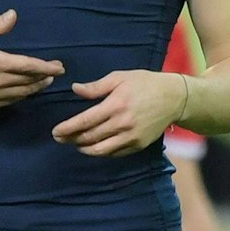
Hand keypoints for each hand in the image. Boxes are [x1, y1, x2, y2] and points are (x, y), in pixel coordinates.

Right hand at [0, 10, 64, 109]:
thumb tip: (13, 15)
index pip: (28, 66)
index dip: (46, 67)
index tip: (59, 67)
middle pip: (28, 81)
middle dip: (44, 78)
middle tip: (54, 73)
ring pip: (20, 94)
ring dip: (35, 89)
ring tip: (44, 83)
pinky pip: (8, 102)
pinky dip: (20, 97)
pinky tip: (24, 92)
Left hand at [52, 70, 184, 156]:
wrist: (174, 98)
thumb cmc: (145, 83)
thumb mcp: (120, 77)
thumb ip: (96, 87)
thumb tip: (75, 89)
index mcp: (115, 105)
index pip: (85, 121)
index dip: (67, 128)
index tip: (55, 131)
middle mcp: (122, 124)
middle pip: (90, 137)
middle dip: (71, 139)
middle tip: (60, 138)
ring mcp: (131, 137)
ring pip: (101, 150)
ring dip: (84, 149)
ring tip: (76, 144)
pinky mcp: (138, 145)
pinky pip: (115, 153)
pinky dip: (101, 152)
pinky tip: (94, 146)